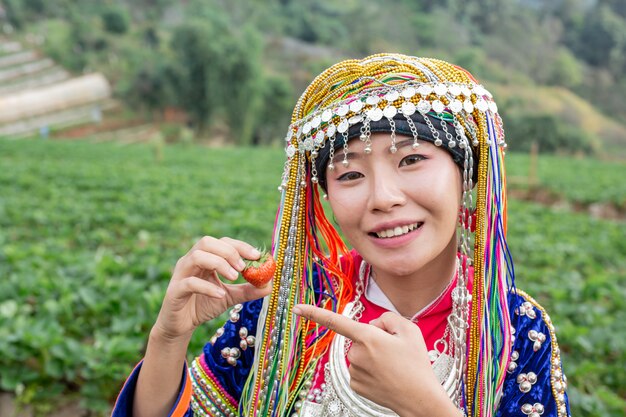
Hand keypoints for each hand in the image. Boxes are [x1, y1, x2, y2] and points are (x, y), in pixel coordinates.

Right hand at [153, 236, 271, 341]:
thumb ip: (247, 290)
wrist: (180, 326)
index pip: (222, 242)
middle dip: (229, 251)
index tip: (257, 256)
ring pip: (197, 256)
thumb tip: (269, 285)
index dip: (240, 246)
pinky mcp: (175, 290)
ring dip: (219, 263)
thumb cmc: (203, 306)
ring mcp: (181, 274)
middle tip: (243, 267)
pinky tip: (221, 295)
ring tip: (234, 278)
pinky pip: (190, 282)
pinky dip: (207, 287)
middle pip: (207, 242)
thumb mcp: (229, 297)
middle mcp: (191, 261)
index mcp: (205, 258)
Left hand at [292, 305, 458, 416]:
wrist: (420, 399)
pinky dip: (371, 370)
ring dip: (373, 356)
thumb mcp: (409, 329)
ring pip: (360, 353)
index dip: (314, 313)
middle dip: (374, 339)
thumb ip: (387, 318)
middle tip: (395, 352)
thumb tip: (373, 325)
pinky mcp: (355, 385)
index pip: (336, 321)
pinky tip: (385, 376)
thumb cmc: (416, 364)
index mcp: (367, 337)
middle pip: (360, 337)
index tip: (296, 308)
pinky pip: (360, 369)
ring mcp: (354, 371)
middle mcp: (356, 354)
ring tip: (393, 366)